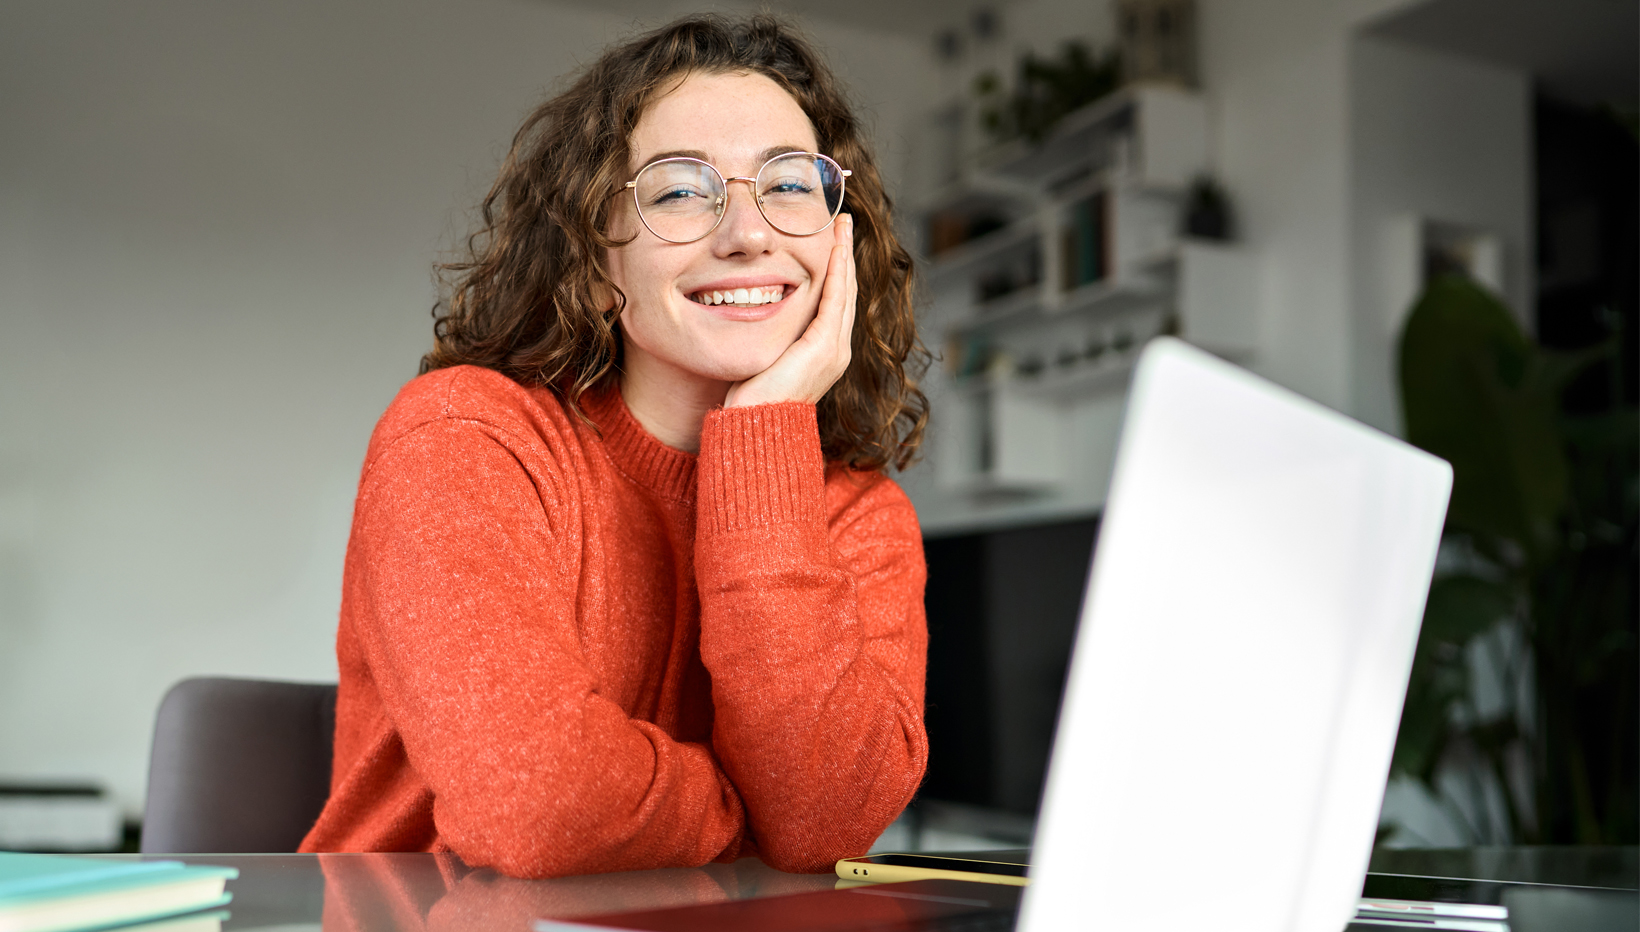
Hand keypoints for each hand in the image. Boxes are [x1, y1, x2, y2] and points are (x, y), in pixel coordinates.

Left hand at [723, 214, 855, 408]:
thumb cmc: (752, 400)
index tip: (832, 239)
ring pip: (845, 290)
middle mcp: (837, 350)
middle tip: (842, 222)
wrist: (756, 426)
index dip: (836, 268)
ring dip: (844, 254)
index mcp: (825, 352)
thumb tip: (750, 311)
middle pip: (846, 290)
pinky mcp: (824, 347)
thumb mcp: (765, 358)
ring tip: (842, 225)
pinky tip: (835, 248)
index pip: (835, 300)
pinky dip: (837, 271)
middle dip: (845, 253)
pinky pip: (835, 299)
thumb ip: (770, 335)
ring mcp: (834, 349)